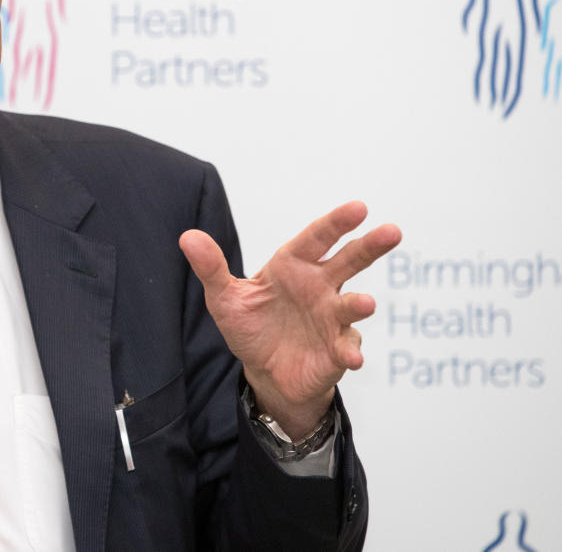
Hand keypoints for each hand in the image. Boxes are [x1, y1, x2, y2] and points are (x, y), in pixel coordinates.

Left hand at [180, 201, 400, 438]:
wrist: (265, 372)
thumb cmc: (250, 325)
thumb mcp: (224, 298)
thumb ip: (211, 267)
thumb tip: (187, 236)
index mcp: (293, 266)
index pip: (316, 238)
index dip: (336, 223)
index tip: (359, 208)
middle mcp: (319, 287)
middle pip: (349, 261)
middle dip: (370, 247)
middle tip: (392, 231)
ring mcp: (331, 318)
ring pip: (352, 305)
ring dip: (359, 304)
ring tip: (365, 304)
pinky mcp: (337, 350)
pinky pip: (347, 348)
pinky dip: (351, 352)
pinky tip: (351, 358)